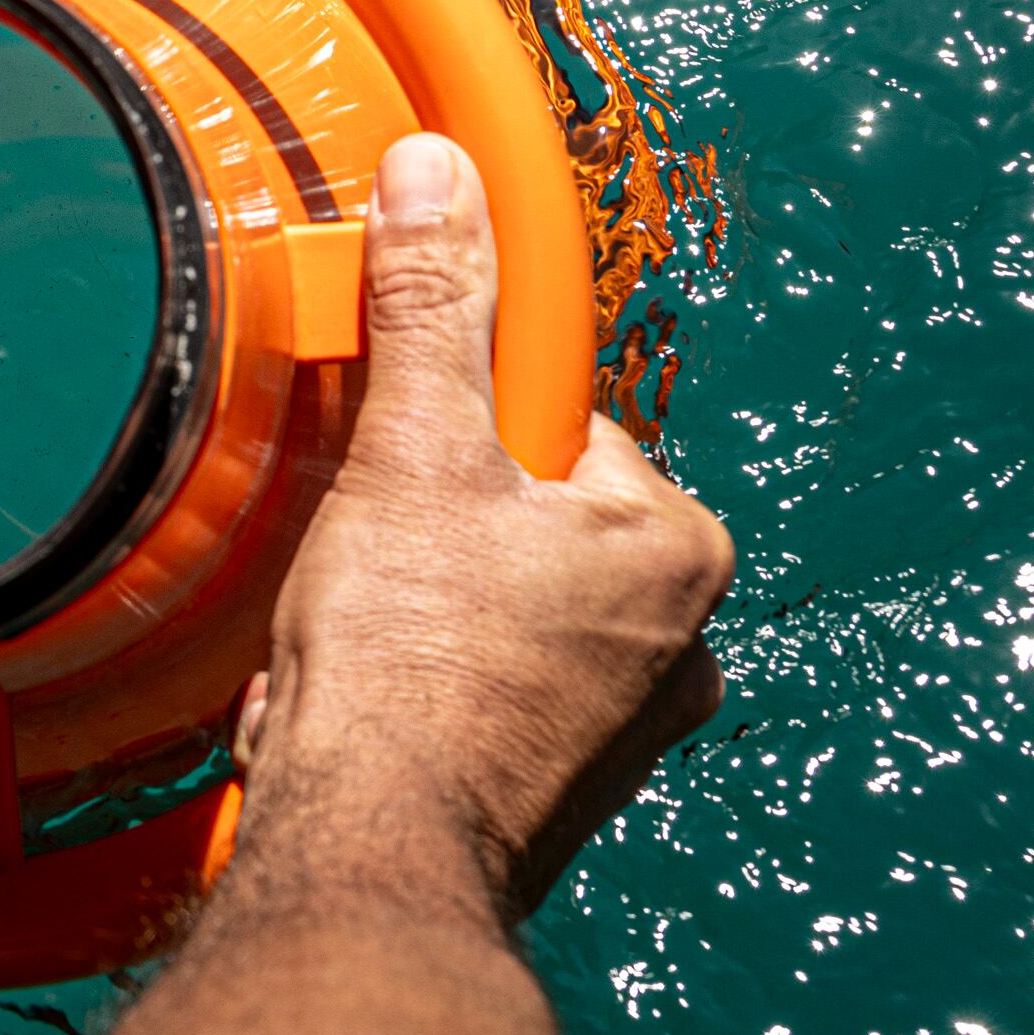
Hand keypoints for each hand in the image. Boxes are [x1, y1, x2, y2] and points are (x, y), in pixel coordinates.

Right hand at [238, 132, 735, 919]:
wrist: (373, 858)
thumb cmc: (412, 663)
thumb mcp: (414, 453)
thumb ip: (430, 310)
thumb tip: (442, 175)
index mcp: (674, 547)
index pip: (558, 423)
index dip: (457, 430)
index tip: (402, 467)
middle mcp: (682, 644)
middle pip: (525, 515)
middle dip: (429, 528)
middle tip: (366, 561)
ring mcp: (626, 730)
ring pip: (499, 606)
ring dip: (416, 608)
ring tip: (351, 639)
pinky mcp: (561, 791)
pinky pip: (480, 690)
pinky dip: (416, 683)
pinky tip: (354, 701)